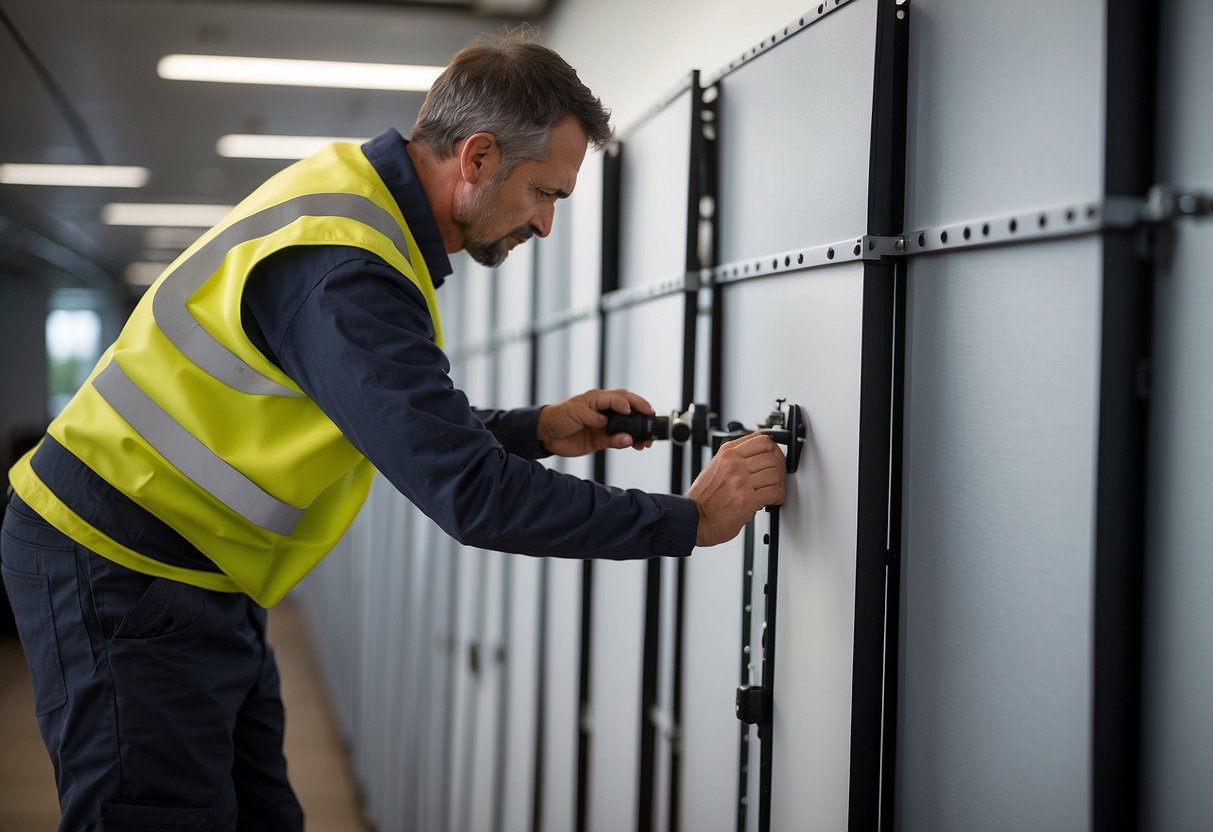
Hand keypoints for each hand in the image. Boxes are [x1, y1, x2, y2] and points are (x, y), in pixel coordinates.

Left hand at [537, 388, 657, 456]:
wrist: (546, 435)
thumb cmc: (558, 416)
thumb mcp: (574, 411)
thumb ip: (592, 416)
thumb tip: (609, 424)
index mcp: (598, 399)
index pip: (619, 397)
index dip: (628, 402)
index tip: (632, 411)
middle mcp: (604, 411)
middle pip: (629, 410)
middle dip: (641, 414)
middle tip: (651, 420)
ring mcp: (604, 426)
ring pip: (627, 428)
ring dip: (638, 433)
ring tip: (646, 440)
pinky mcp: (601, 440)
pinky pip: (618, 441)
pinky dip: (626, 443)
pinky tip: (632, 445)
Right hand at [685, 433, 786, 546]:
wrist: (694, 518)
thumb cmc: (703, 498)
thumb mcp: (715, 467)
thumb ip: (734, 459)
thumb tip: (757, 456)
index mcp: (727, 454)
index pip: (761, 439)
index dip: (773, 449)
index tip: (775, 456)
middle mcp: (734, 465)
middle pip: (771, 456)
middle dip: (780, 467)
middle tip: (778, 476)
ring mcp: (740, 482)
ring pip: (775, 473)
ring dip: (779, 483)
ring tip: (774, 489)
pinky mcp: (747, 500)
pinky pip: (775, 492)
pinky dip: (779, 497)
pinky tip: (773, 499)